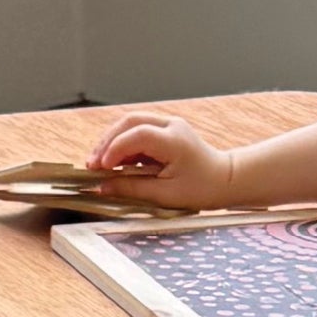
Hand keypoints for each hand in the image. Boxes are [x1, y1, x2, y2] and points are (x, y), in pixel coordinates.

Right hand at [88, 113, 237, 212]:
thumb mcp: (165, 195)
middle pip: (129, 122)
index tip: (100, 168)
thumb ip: (133, 189)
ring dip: (112, 141)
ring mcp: (169, 124)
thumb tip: (103, 187)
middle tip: (92, 164)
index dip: (114, 149)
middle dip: (107, 141)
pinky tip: (115, 161)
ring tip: (99, 163)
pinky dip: (123, 144)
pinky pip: (138, 131)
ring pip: (131, 123)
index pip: (136, 135)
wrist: (224, 180)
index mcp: (174, 140)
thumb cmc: (201, 189)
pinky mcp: (165, 130)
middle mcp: (171, 125)